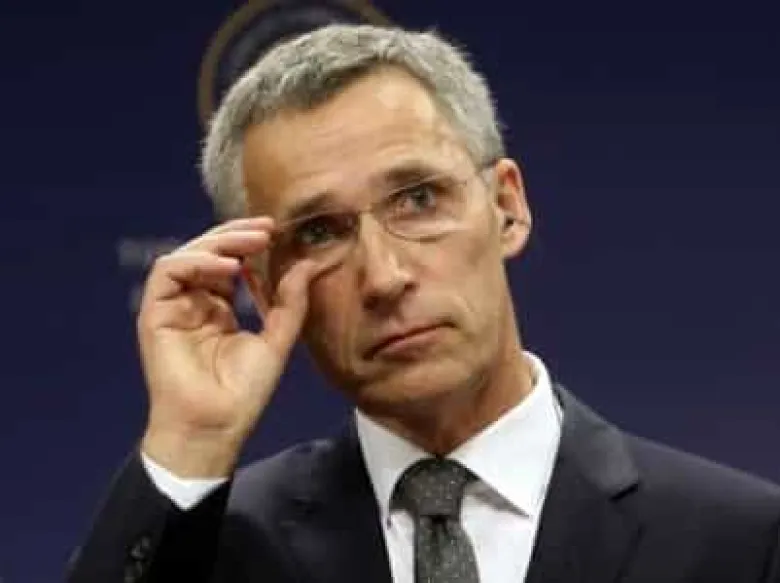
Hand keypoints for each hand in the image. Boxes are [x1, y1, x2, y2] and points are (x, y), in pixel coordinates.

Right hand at [137, 217, 314, 477]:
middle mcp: (194, 303)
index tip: (278, 232)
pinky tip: (228, 268)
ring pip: (187, 255)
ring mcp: (173, 307)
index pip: (230, 262)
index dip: (250, 244)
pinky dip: (197, 262)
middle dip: (237, 235)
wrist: (216, 426)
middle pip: (209, 253)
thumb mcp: (277, 340)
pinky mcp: (155, 314)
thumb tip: (309, 264)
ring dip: (219, 243)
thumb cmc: (243, 393)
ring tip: (252, 243)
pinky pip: (168, 272)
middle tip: (267, 228)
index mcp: (218, 308)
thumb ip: (290, 302)